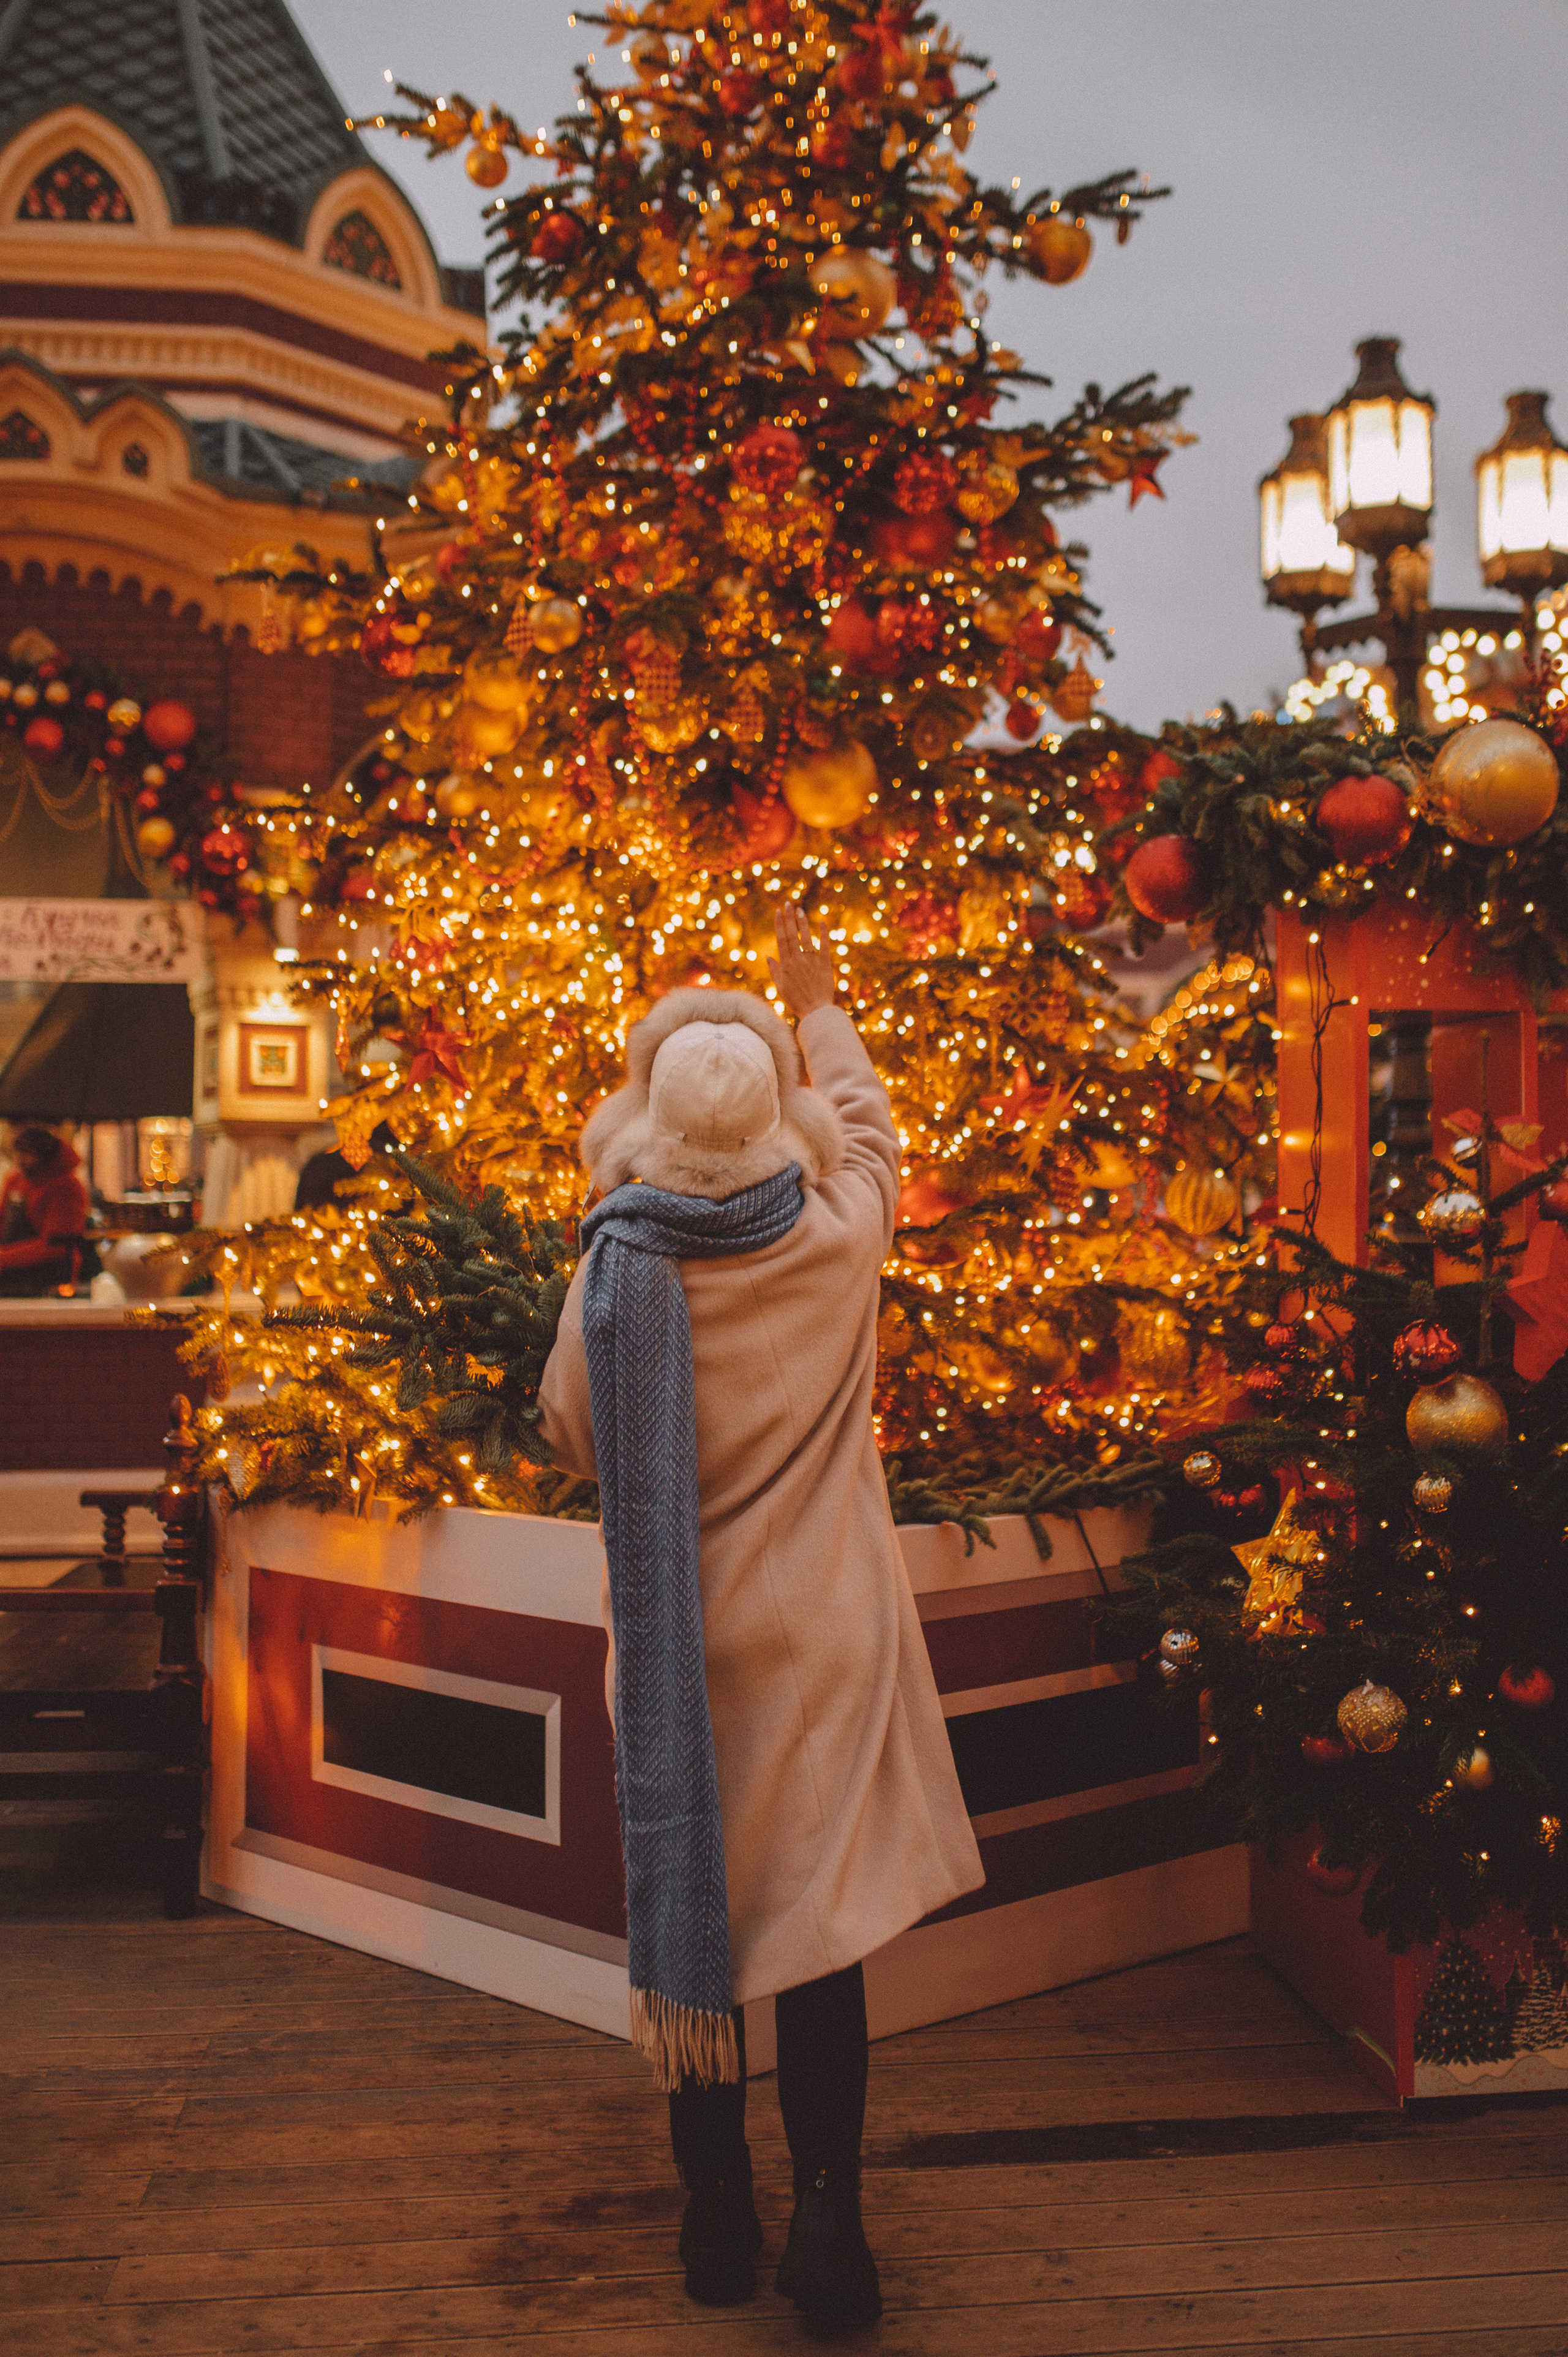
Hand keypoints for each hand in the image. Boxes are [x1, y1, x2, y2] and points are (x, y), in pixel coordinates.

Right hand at [767, 902, 836, 1018]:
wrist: (815, 1011)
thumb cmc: (796, 1001)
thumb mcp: (780, 987)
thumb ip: (774, 970)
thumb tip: (768, 956)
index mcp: (786, 964)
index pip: (781, 940)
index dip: (780, 924)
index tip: (778, 912)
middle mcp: (798, 960)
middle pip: (792, 935)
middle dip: (789, 918)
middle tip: (788, 903)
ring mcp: (812, 961)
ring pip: (806, 937)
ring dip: (803, 922)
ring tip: (800, 910)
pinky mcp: (825, 964)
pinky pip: (824, 946)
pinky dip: (823, 934)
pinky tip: (821, 922)